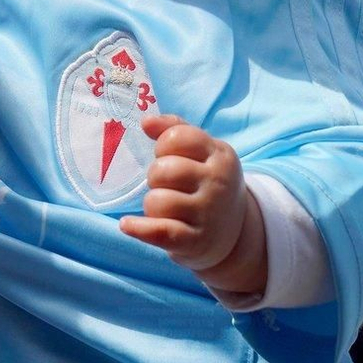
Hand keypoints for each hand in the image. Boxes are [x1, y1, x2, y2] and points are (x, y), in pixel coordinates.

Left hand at [119, 114, 265, 295]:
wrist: (234, 233)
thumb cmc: (207, 183)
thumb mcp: (203, 153)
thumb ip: (176, 130)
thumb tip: (146, 121)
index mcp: (220, 155)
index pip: (178, 137)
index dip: (163, 145)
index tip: (167, 155)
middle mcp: (217, 183)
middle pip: (163, 170)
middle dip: (155, 177)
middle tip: (166, 185)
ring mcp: (208, 214)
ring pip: (158, 201)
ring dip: (152, 204)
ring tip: (163, 207)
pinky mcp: (196, 241)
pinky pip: (159, 232)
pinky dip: (139, 229)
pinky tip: (127, 225)